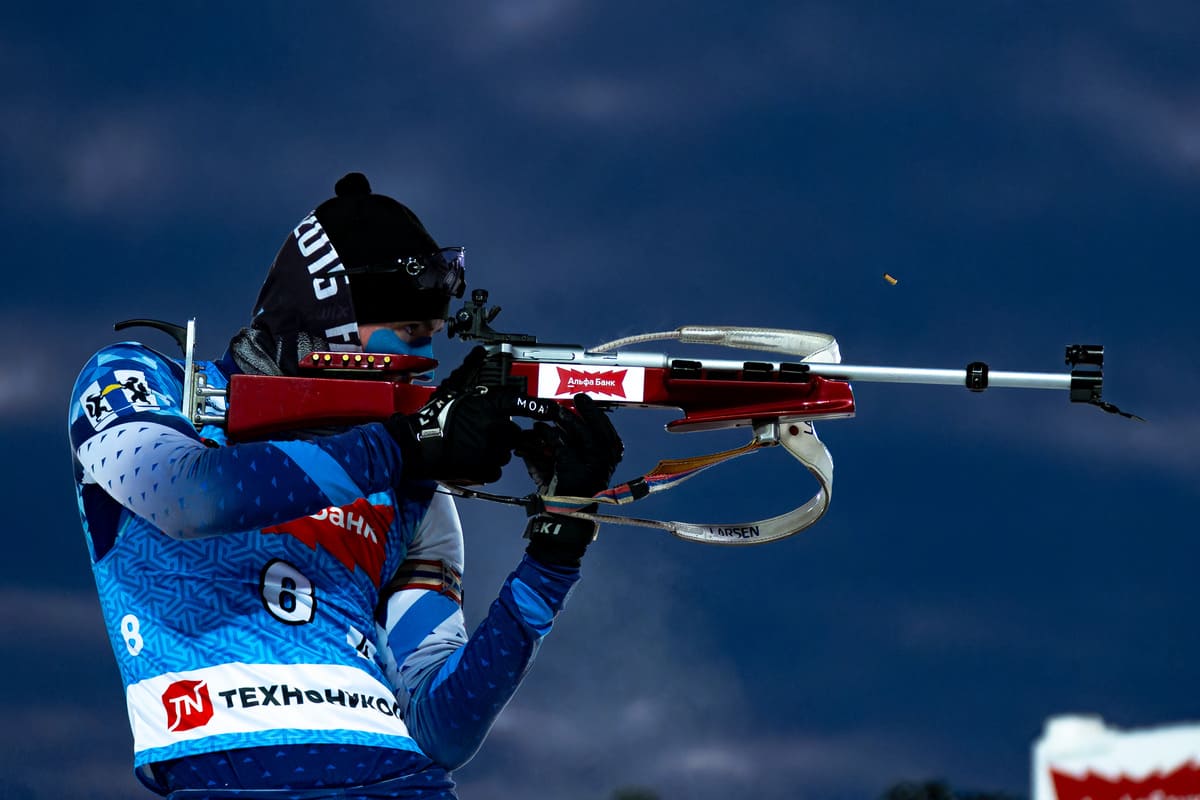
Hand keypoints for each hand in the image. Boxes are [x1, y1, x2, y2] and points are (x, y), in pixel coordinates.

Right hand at [387, 347, 556, 484]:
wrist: (417, 446)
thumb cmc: (433, 417)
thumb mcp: (453, 388)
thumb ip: (471, 370)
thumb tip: (481, 351)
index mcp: (489, 406)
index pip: (522, 403)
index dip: (540, 407)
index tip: (551, 409)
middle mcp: (496, 428)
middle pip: (513, 432)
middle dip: (502, 433)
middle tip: (481, 432)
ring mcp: (493, 451)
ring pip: (505, 451)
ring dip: (495, 450)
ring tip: (472, 445)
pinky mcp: (486, 470)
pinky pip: (496, 468)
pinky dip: (487, 466)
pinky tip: (471, 458)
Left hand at [516, 393, 623, 497]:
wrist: (567, 513)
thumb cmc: (573, 488)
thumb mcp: (583, 463)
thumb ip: (578, 442)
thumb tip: (564, 420)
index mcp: (613, 455)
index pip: (606, 427)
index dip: (593, 412)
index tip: (583, 400)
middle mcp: (607, 458)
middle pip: (595, 425)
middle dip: (581, 410)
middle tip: (568, 400)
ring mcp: (592, 462)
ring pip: (578, 430)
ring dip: (564, 417)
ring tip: (552, 411)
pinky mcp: (573, 466)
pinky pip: (559, 441)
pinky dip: (547, 432)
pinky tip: (539, 429)